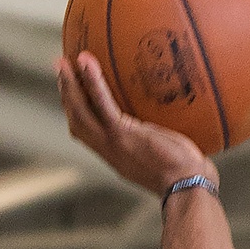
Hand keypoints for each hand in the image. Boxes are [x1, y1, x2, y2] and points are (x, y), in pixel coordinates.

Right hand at [56, 52, 217, 195]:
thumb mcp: (170, 155)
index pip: (89, 134)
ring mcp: (114, 144)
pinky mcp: (123, 135)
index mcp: (118, 156)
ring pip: (81, 112)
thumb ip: (162, 139)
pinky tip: (86, 61)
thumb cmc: (190, 175)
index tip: (73, 93)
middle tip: (60, 68)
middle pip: (77, 121)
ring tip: (63, 61)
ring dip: (69, 85)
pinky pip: (102, 104)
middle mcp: (110, 151)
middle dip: (66, 95)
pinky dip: (92, 82)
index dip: (77, 113)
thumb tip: (175, 125)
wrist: (189, 187)